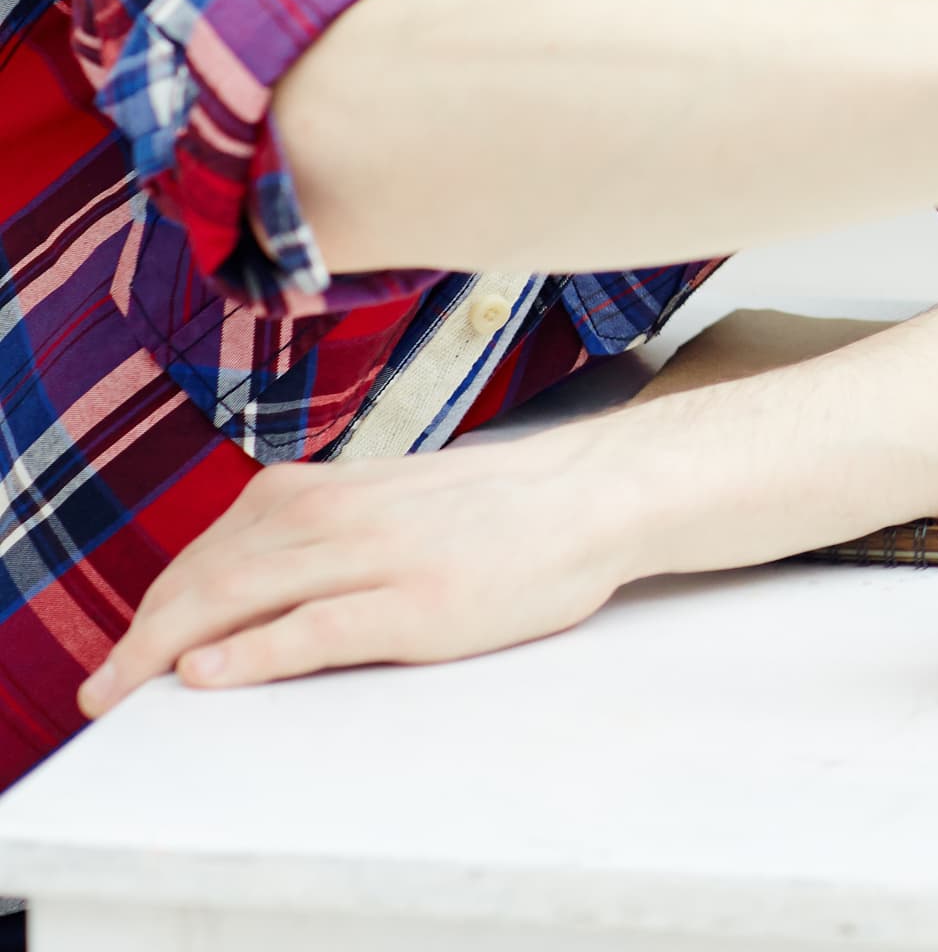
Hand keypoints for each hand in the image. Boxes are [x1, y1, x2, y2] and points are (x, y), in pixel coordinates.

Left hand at [80, 429, 638, 719]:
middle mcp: (338, 515)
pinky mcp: (415, 603)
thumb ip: (321, 532)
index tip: (125, 651)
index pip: (211, 550)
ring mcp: (375, 558)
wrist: (593, 494)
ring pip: (239, 599)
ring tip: (126, 691)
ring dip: (166, 649)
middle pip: (207, 579)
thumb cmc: (498, 508)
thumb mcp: (392, 504)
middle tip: (101, 690)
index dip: (155, 604)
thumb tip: (248, 579)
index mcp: (328, 491)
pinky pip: (311, 628)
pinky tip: (207, 674)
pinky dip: (249, 652)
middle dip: (141, 637)